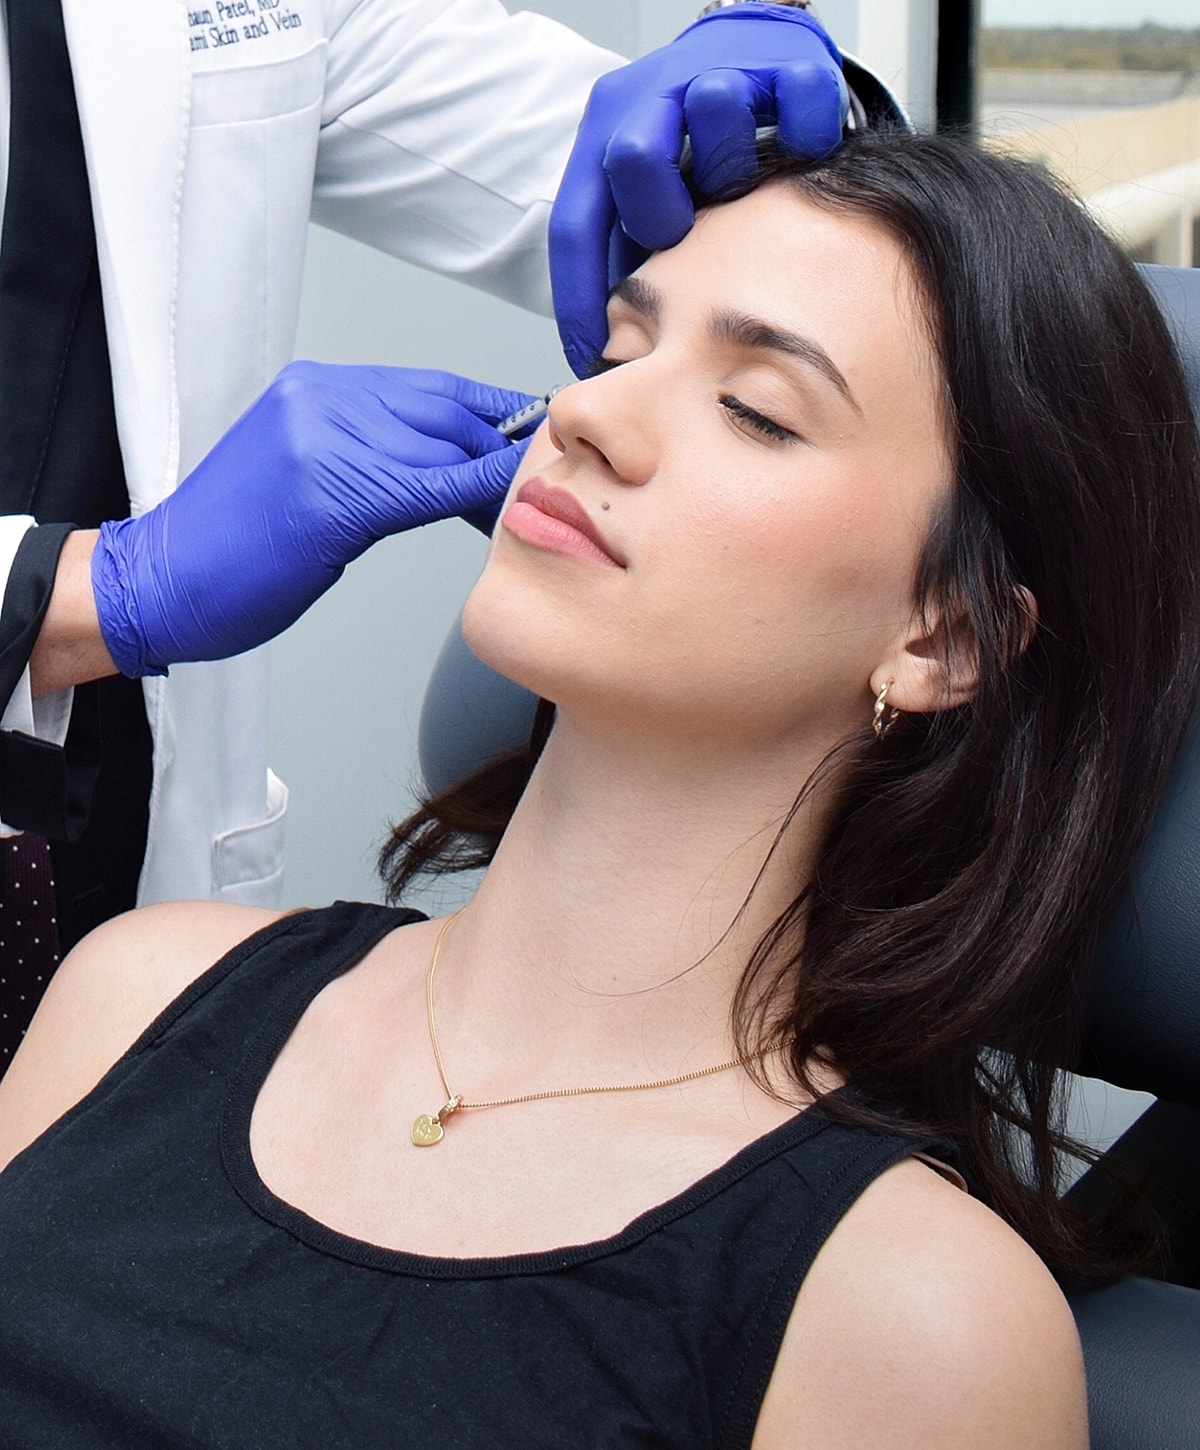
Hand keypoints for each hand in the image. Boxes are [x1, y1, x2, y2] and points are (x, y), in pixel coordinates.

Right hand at [92, 362, 532, 675]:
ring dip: (496, 470)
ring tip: (532, 495)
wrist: (160, 581)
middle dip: (501, 441)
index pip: (428, 387)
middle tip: (545, 470)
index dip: (489, 409)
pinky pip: (425, 485)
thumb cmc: (234, 545)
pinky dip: (474, 489)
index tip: (532, 429)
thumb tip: (454, 467)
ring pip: (441, 443)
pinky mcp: (328, 493)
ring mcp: (321, 441)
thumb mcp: (304, 474)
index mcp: (314, 389)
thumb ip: (372, 456)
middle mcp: (320, 400)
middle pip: (443, 409)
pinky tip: (507, 497)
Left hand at [550, 2, 845, 377]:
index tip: (600, 351)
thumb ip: (627, 257)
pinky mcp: (788, 59)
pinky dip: (808, 134)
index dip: (582, 294)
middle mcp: (655, 94)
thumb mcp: (648, 198)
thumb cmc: (697, 147)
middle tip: (684, 239)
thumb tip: (611, 350)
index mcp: (608, 131)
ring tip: (746, 188)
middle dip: (657, 217)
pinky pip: (801, 100)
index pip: (576, 221)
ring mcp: (719, 71)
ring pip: (716, 109)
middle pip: (632, 158)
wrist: (754, 52)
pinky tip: (804, 154)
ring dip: (733, 163)